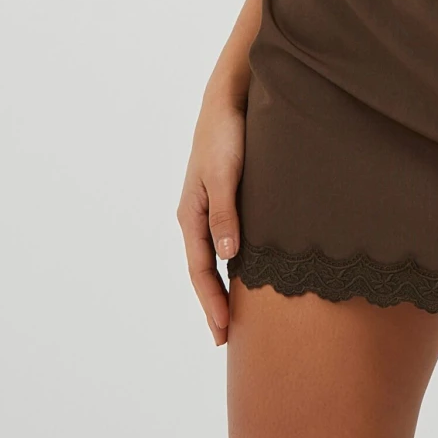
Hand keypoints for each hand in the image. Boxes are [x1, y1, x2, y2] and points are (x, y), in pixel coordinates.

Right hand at [176, 89, 246, 346]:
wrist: (228, 98)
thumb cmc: (226, 135)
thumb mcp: (225, 174)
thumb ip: (226, 214)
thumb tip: (228, 258)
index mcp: (191, 214)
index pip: (200, 270)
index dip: (212, 302)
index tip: (224, 331)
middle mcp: (197, 215)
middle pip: (204, 269)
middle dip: (214, 303)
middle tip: (227, 338)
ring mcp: (210, 206)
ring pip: (215, 256)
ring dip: (223, 285)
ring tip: (236, 313)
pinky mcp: (225, 195)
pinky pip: (225, 238)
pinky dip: (233, 261)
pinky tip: (246, 270)